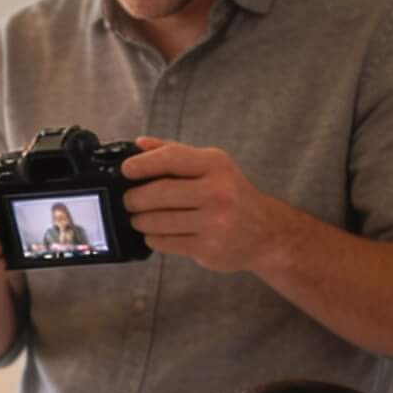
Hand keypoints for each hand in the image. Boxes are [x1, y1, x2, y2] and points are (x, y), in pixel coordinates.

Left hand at [120, 137, 305, 274]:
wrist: (267, 232)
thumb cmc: (231, 195)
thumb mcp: (211, 167)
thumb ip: (175, 153)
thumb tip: (138, 144)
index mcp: (216, 165)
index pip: (171, 158)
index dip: (142, 164)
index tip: (126, 170)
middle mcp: (218, 191)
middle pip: (158, 193)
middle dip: (134, 198)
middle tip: (129, 201)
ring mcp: (214, 222)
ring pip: (157, 221)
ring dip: (140, 221)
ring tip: (140, 218)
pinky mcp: (208, 248)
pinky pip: (164, 242)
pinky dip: (153, 238)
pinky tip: (157, 234)